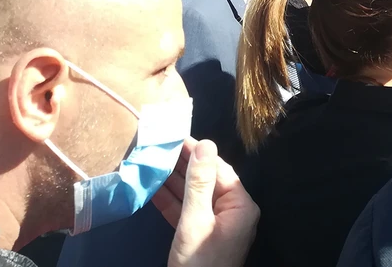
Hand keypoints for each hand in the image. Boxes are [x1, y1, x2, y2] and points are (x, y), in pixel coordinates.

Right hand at [153, 138, 259, 266]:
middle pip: (206, 180)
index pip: (219, 169)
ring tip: (151, 162)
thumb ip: (198, 183)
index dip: (197, 152)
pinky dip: (171, 202)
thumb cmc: (199, 263)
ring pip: (194, 195)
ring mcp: (217, 224)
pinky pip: (187, 212)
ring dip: (173, 181)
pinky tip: (152, 189)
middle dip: (182, 165)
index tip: (176, 136)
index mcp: (241, 205)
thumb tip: (205, 144)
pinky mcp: (201, 236)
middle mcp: (233, 212)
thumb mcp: (195, 220)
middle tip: (158, 147)